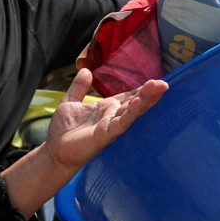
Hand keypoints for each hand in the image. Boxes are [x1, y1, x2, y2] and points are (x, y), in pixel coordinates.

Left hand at [42, 68, 167, 174]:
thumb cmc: (64, 131)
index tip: (158, 80)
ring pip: (133, 111)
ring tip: (158, 88)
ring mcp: (111, 125)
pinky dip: (130, 113)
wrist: (54, 151)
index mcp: (107, 107)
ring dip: (145, 100)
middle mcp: (112, 116)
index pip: (129, 95)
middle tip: (165, 83)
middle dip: (150, 92)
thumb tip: (86, 70)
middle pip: (136, 102)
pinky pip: (121, 123)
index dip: (142, 88)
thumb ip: (79, 87)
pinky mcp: (105, 135)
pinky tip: (138, 103)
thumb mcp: (70, 102)